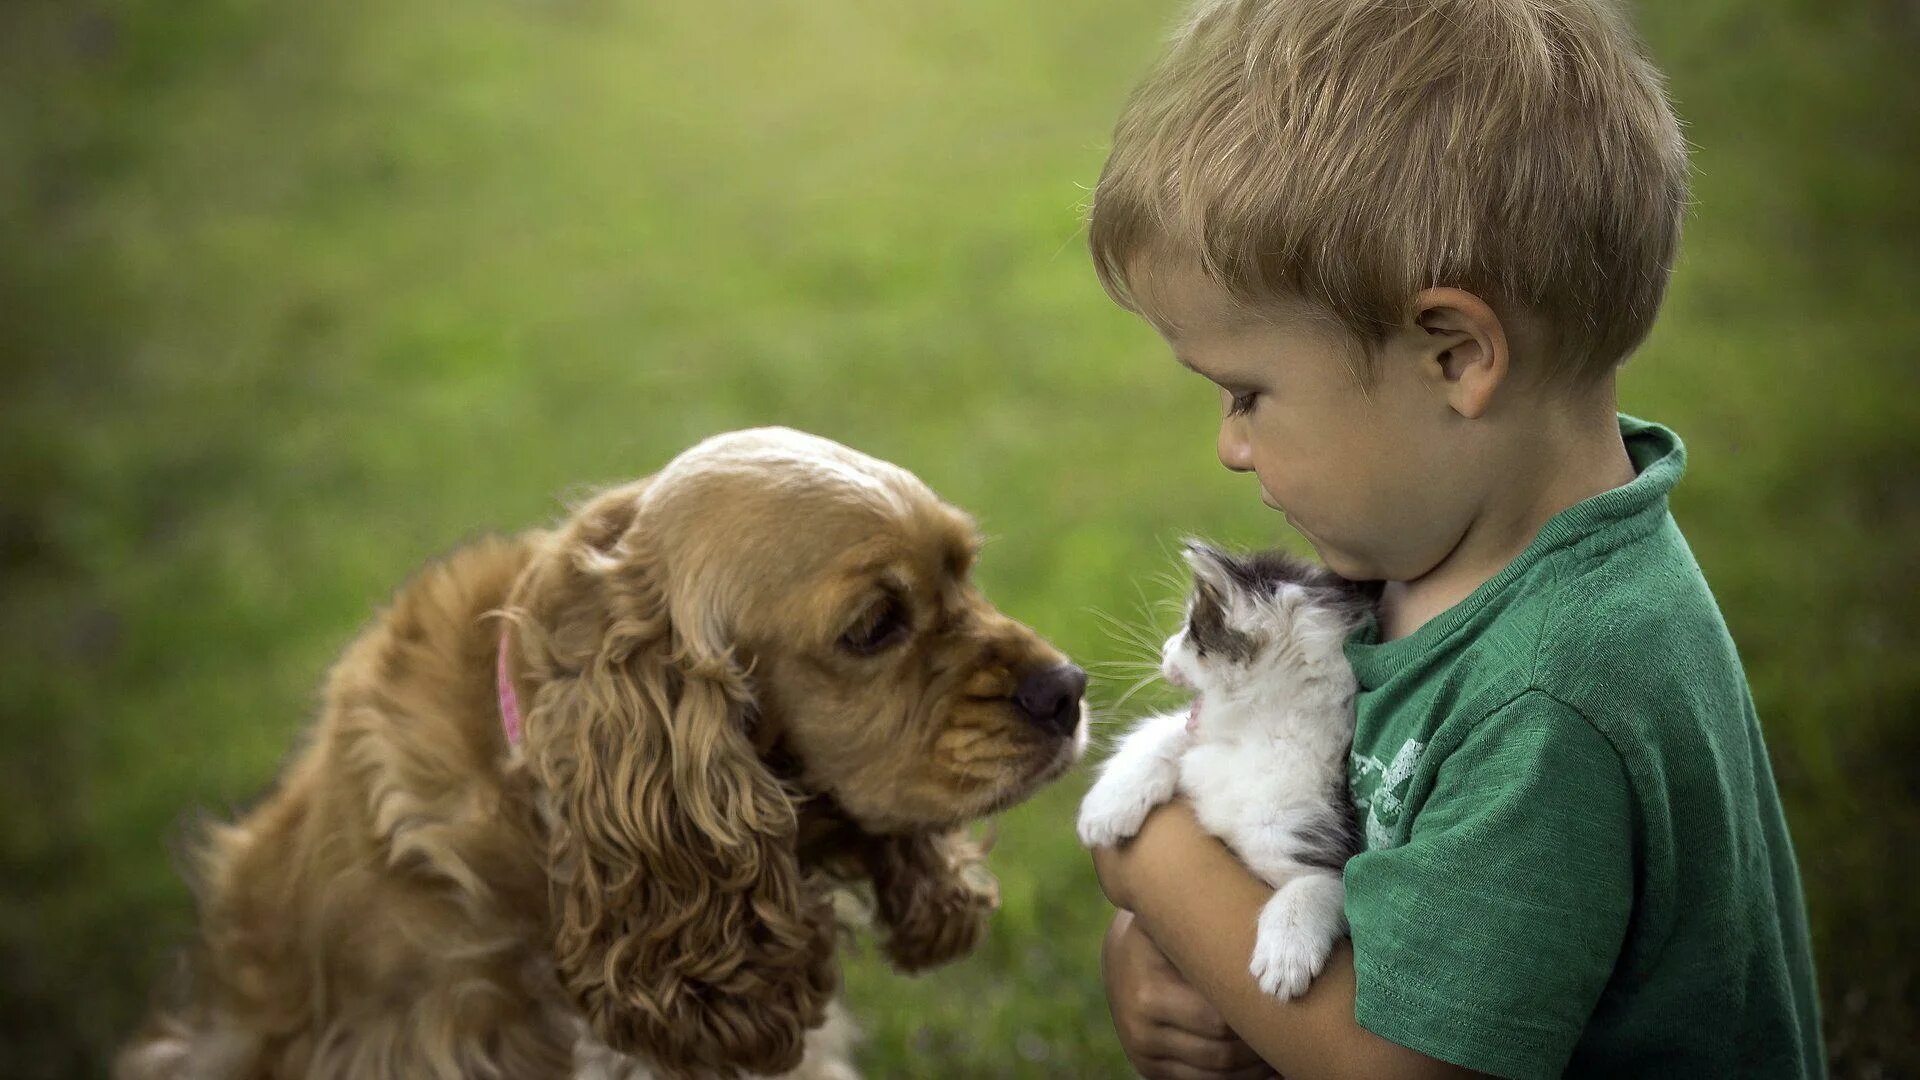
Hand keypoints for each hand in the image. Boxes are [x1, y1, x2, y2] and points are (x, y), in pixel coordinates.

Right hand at [1104, 909, 1275, 1079]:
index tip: (1284, 1008)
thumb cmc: (1168, 934)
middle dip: (1259, 1045)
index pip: (1219, 1020)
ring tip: (1279, 1048)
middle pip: (1221, 1052)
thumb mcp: (1180, 927)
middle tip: (1290, 1032)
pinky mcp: (1148, 1068)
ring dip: (1253, 1067)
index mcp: (1150, 990)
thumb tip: (1272, 952)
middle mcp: (1140, 1026)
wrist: (1122, 955)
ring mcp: (1143, 1050)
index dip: (1258, 1019)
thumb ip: (1216, 933)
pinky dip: (1236, 1078)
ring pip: (1216, 1073)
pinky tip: (1258, 1064)